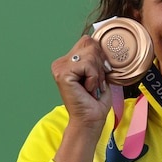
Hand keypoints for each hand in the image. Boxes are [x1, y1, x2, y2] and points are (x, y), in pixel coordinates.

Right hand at [51, 36, 113, 161]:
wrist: (91, 120)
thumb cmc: (96, 101)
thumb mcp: (99, 73)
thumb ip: (97, 57)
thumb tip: (101, 42)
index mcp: (68, 61)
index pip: (88, 41)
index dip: (100, 56)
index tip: (100, 75)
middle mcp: (61, 63)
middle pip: (89, 44)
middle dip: (100, 64)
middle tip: (96, 83)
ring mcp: (60, 68)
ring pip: (90, 54)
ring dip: (97, 73)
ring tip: (92, 87)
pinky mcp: (63, 74)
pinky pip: (88, 65)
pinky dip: (93, 78)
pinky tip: (88, 89)